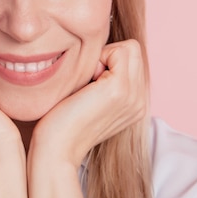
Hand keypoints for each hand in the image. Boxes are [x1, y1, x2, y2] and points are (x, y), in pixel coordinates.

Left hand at [30, 39, 147, 167]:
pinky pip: (118, 50)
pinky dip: (98, 59)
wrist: (56, 149)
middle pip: (133, 51)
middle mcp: (140, 100)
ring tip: (87, 84)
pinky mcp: (120, 89)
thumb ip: (105, 79)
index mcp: (136, 103)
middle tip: (88, 82)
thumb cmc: (62, 121)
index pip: (133, 59)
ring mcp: (134, 96)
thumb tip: (101, 51)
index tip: (89, 84)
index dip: (108, 61)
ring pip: (129, 48)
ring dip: (104, 57)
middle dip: (108, 56)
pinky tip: (85, 85)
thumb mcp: (92, 97)